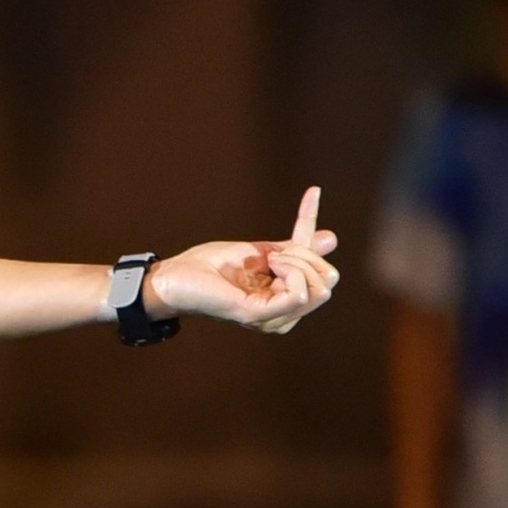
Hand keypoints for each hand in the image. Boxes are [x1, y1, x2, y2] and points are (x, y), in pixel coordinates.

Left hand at [150, 189, 339, 339]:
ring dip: (296, 262)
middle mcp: (285, 314)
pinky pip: (300, 294)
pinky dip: (292, 271)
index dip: (314, 222)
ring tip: (268, 260)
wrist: (175, 277)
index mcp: (286, 300)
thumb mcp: (260, 251)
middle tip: (272, 254)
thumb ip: (294, 249)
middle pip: (327, 281)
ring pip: (319, 287)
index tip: (313, 190)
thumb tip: (332, 239)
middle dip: (307, 256)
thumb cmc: (210, 267)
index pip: (321, 268)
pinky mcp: (262, 316)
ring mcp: (274, 318)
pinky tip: (272, 264)